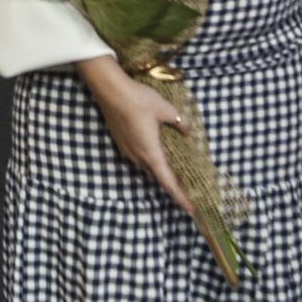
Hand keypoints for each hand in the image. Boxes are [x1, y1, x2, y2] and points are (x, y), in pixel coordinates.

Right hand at [78, 56, 194, 215]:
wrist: (110, 91)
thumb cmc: (139, 100)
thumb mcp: (166, 110)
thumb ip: (180, 122)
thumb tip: (189, 131)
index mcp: (151, 153)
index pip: (168, 182)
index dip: (181, 197)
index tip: (191, 210)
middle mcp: (138, 156)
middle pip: (158, 177)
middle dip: (173, 184)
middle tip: (189, 189)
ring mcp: (127, 150)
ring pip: (147, 166)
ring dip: (160, 170)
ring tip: (174, 170)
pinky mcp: (121, 142)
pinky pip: (139, 157)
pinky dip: (151, 159)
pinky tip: (156, 149)